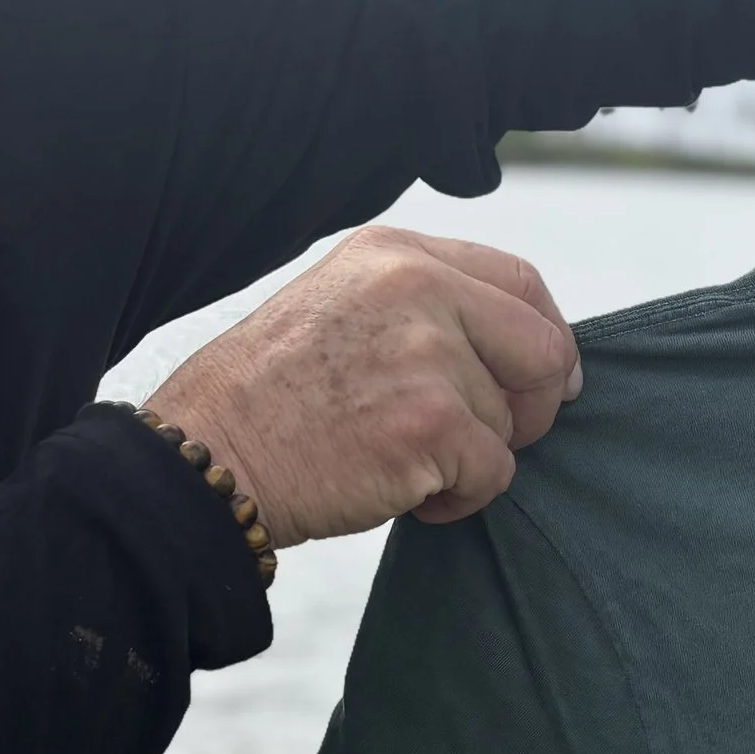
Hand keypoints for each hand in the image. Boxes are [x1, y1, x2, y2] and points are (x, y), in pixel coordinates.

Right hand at [142, 227, 582, 551]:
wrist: (208, 456)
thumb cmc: (269, 398)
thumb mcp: (342, 306)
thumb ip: (424, 305)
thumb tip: (520, 342)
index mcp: (396, 254)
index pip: (520, 281)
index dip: (547, 338)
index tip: (547, 378)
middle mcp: (417, 288)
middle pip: (543, 348)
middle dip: (534, 405)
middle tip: (489, 440)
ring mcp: (427, 353)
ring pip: (511, 422)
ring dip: (469, 458)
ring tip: (394, 458)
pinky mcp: (432, 423)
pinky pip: (494, 474)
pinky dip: (458, 499)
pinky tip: (400, 491)